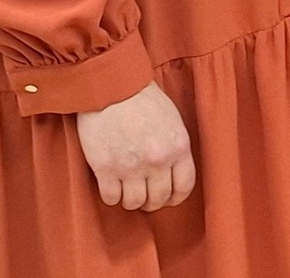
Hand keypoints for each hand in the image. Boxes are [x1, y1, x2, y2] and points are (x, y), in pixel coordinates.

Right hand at [75, 81, 195, 211]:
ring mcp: (130, 166)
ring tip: (127, 192)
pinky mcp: (105, 168)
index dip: (176, 197)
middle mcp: (157, 161)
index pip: (184, 187)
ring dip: (131, 201)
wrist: (110, 86)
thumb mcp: (172, 120)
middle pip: (159, 198)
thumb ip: (175, 147)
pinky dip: (111, 197)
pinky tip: (111, 187)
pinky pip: (111, 197)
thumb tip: (173, 171)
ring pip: (134, 202)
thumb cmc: (142, 98)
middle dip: (152, 202)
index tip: (168, 198)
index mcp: (178, 147)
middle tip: (145, 197)